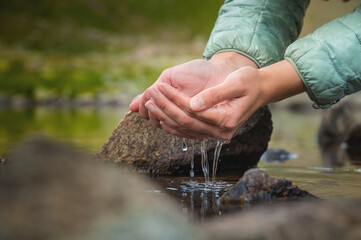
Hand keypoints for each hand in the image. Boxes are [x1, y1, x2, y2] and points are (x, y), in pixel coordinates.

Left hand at [129, 52, 257, 137]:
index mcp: (227, 120)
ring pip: (184, 129)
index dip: (174, 100)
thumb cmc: (250, 82)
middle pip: (186, 122)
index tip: (159, 87)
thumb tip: (193, 104)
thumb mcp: (236, 83)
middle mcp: (221, 132)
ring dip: (165, 117)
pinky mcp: (211, 131)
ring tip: (150, 103)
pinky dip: (172, 125)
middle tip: (149, 94)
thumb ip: (215, 94)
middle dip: (165, 108)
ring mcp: (216, 134)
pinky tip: (160, 116)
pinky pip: (188, 132)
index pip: (193, 112)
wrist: (260, 89)